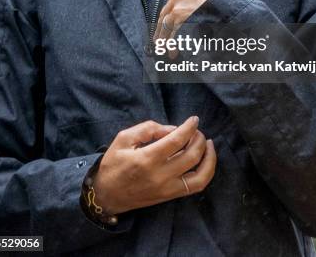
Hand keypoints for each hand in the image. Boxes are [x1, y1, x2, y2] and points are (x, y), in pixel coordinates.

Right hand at [92, 116, 216, 214]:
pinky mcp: (170, 196)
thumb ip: (148, 129)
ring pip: (200, 175)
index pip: (177, 140)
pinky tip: (205, 160)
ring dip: (208, 157)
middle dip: (199, 138)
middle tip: (196, 130)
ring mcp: (167, 189)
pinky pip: (196, 186)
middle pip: (191, 155)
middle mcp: (160, 175)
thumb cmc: (113, 164)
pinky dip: (206, 172)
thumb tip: (172, 129)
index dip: (189, 128)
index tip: (194, 119)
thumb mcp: (124, 138)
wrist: (106, 195)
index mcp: (147, 159)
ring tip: (207, 144)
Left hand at [154, 0, 221, 43]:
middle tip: (159, 36)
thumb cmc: (227, 4)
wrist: (232, 8)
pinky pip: (171, 29)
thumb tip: (191, 11)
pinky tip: (171, 49)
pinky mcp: (179, 15)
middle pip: (167, 9)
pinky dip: (169, 41)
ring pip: (166, 21)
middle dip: (162, 25)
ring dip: (163, 35)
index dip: (170, 11)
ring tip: (162, 46)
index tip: (167, 19)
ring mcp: (179, 2)